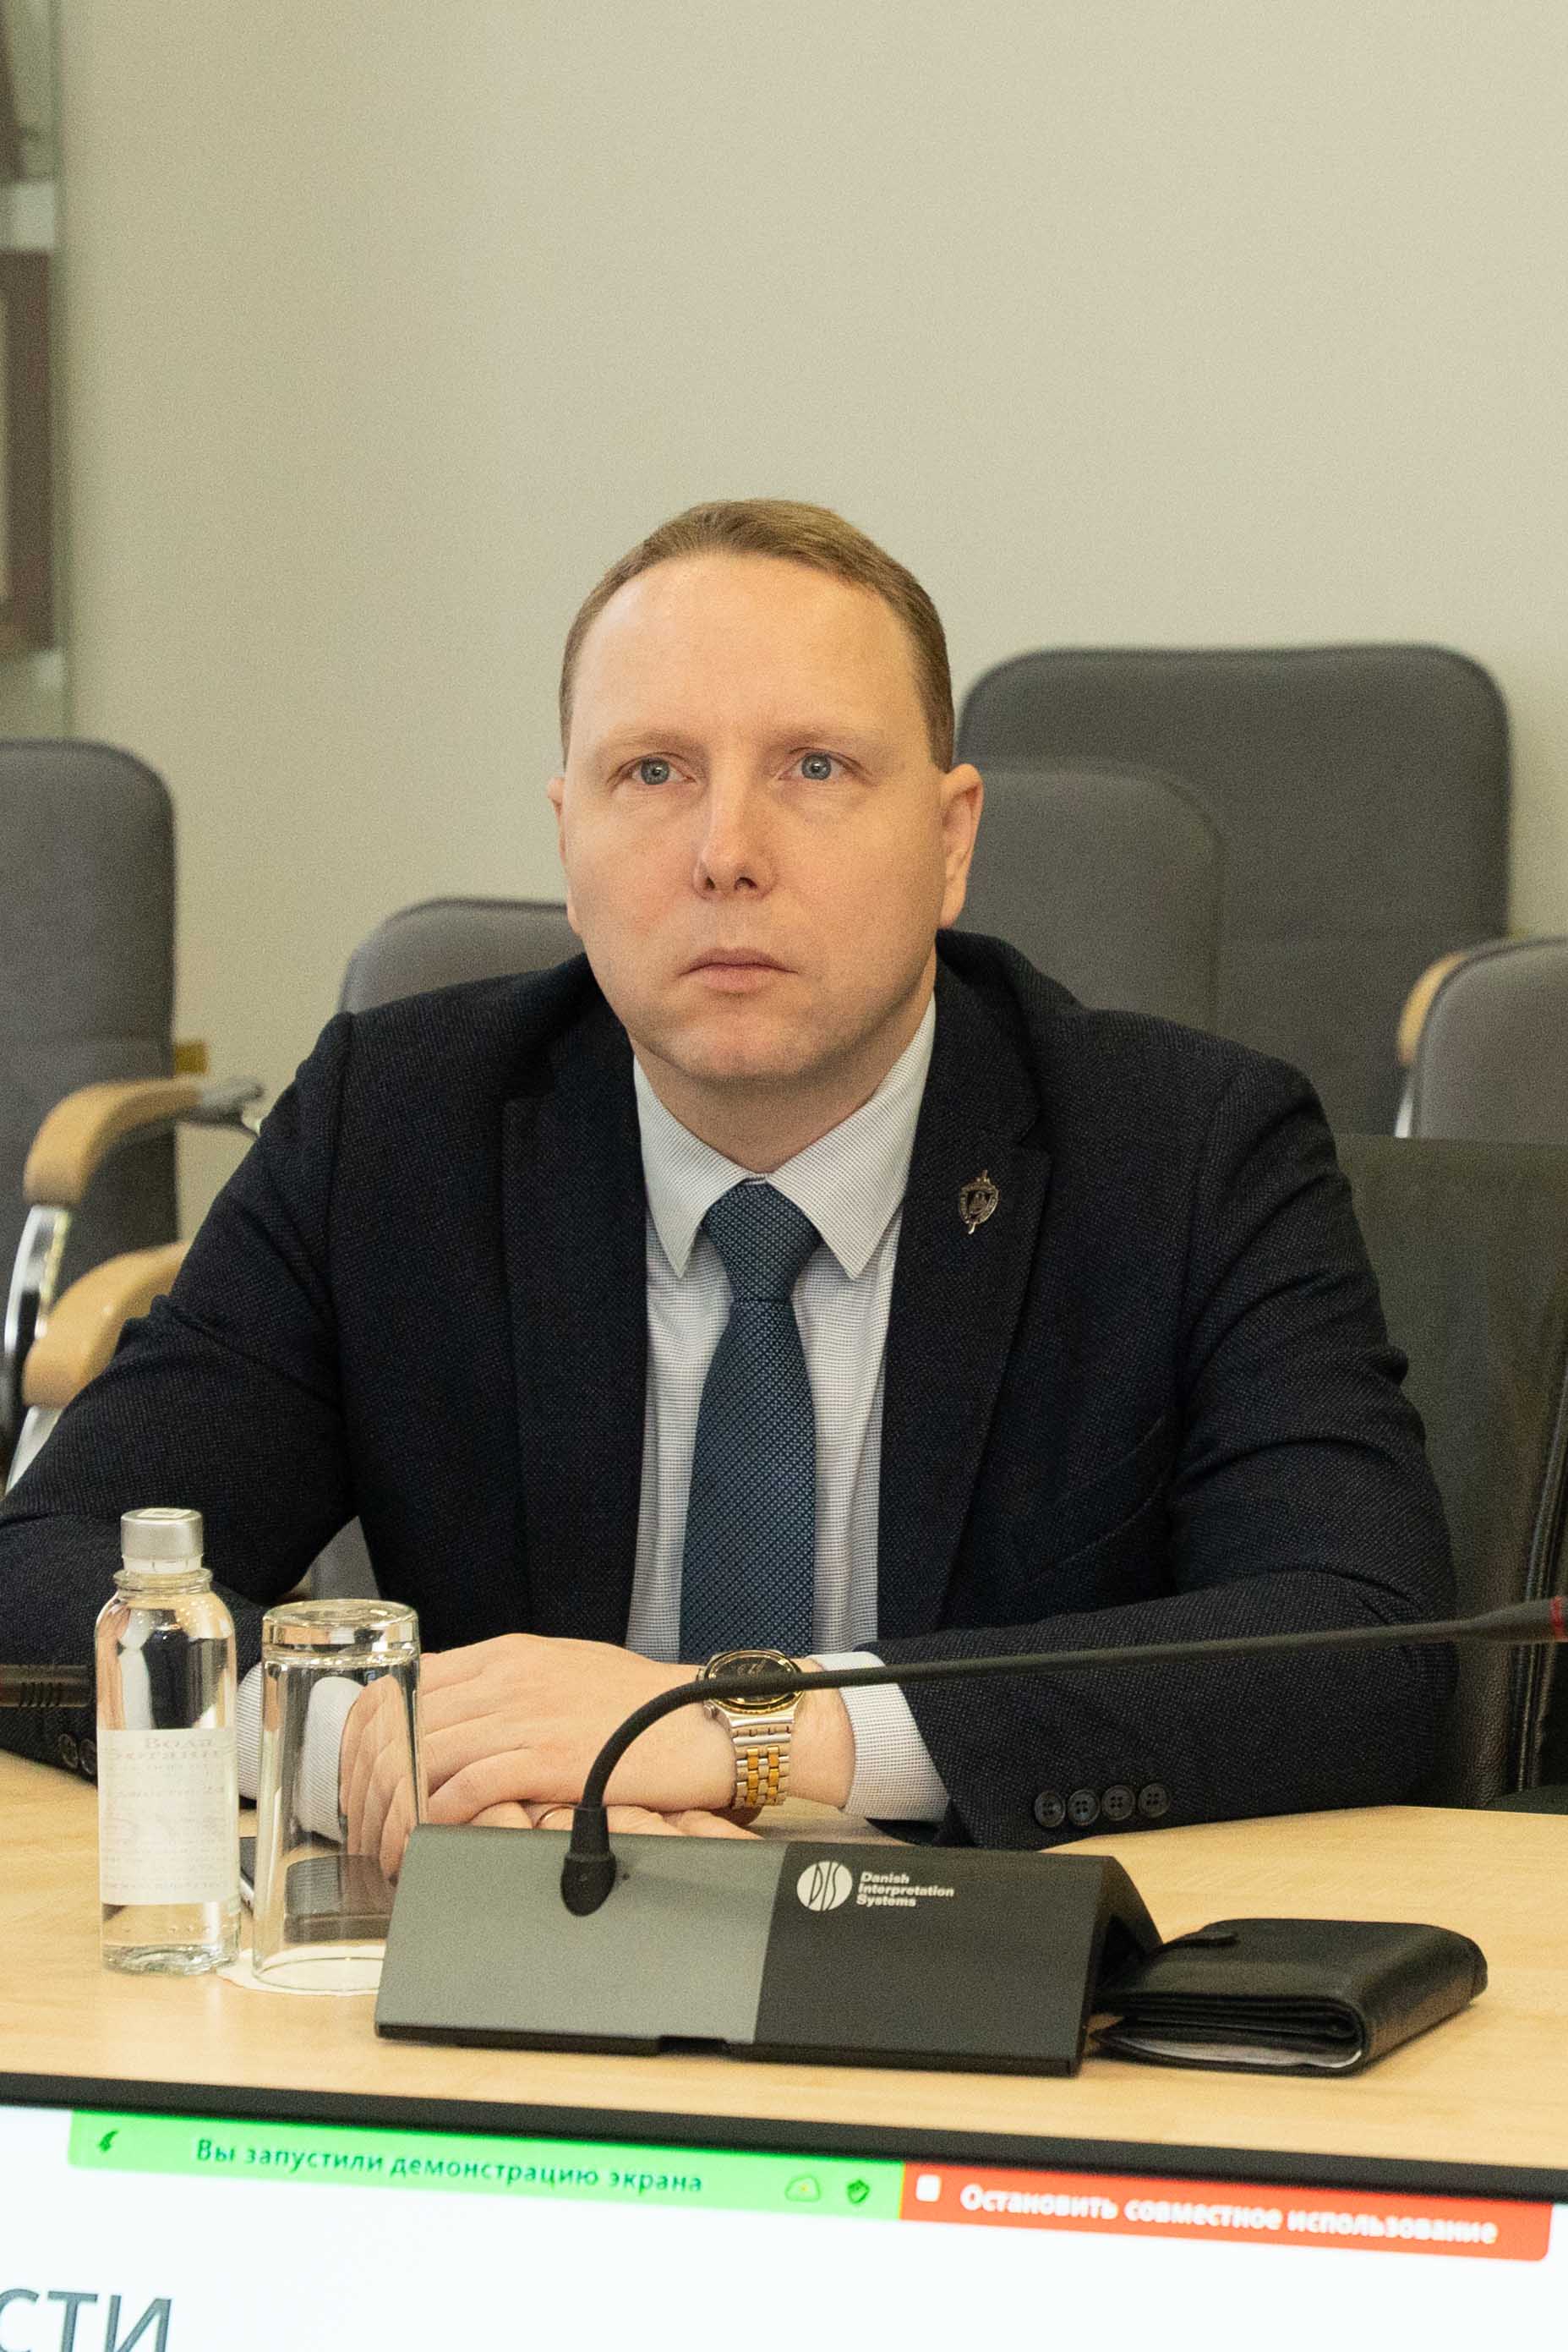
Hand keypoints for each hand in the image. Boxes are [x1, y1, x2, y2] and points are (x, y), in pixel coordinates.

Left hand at [340, 1635, 732, 1877]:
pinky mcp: (548, 1756)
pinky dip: (436, 1819)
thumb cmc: (641, 1706)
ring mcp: (525, 1714)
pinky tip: (430, 1842)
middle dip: (369, 1783)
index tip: (358, 1779)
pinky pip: (466, 1786)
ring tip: (390, 1851)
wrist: (705, 1719)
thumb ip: (505, 1689)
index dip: (366, 1737)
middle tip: (365, 1828)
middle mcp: (506, 1676)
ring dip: (396, 1812)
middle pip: (402, 1723)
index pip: (403, 1684)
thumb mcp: (562, 1672)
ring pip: (423, 1757)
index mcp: (505, 1653)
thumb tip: (456, 1722)